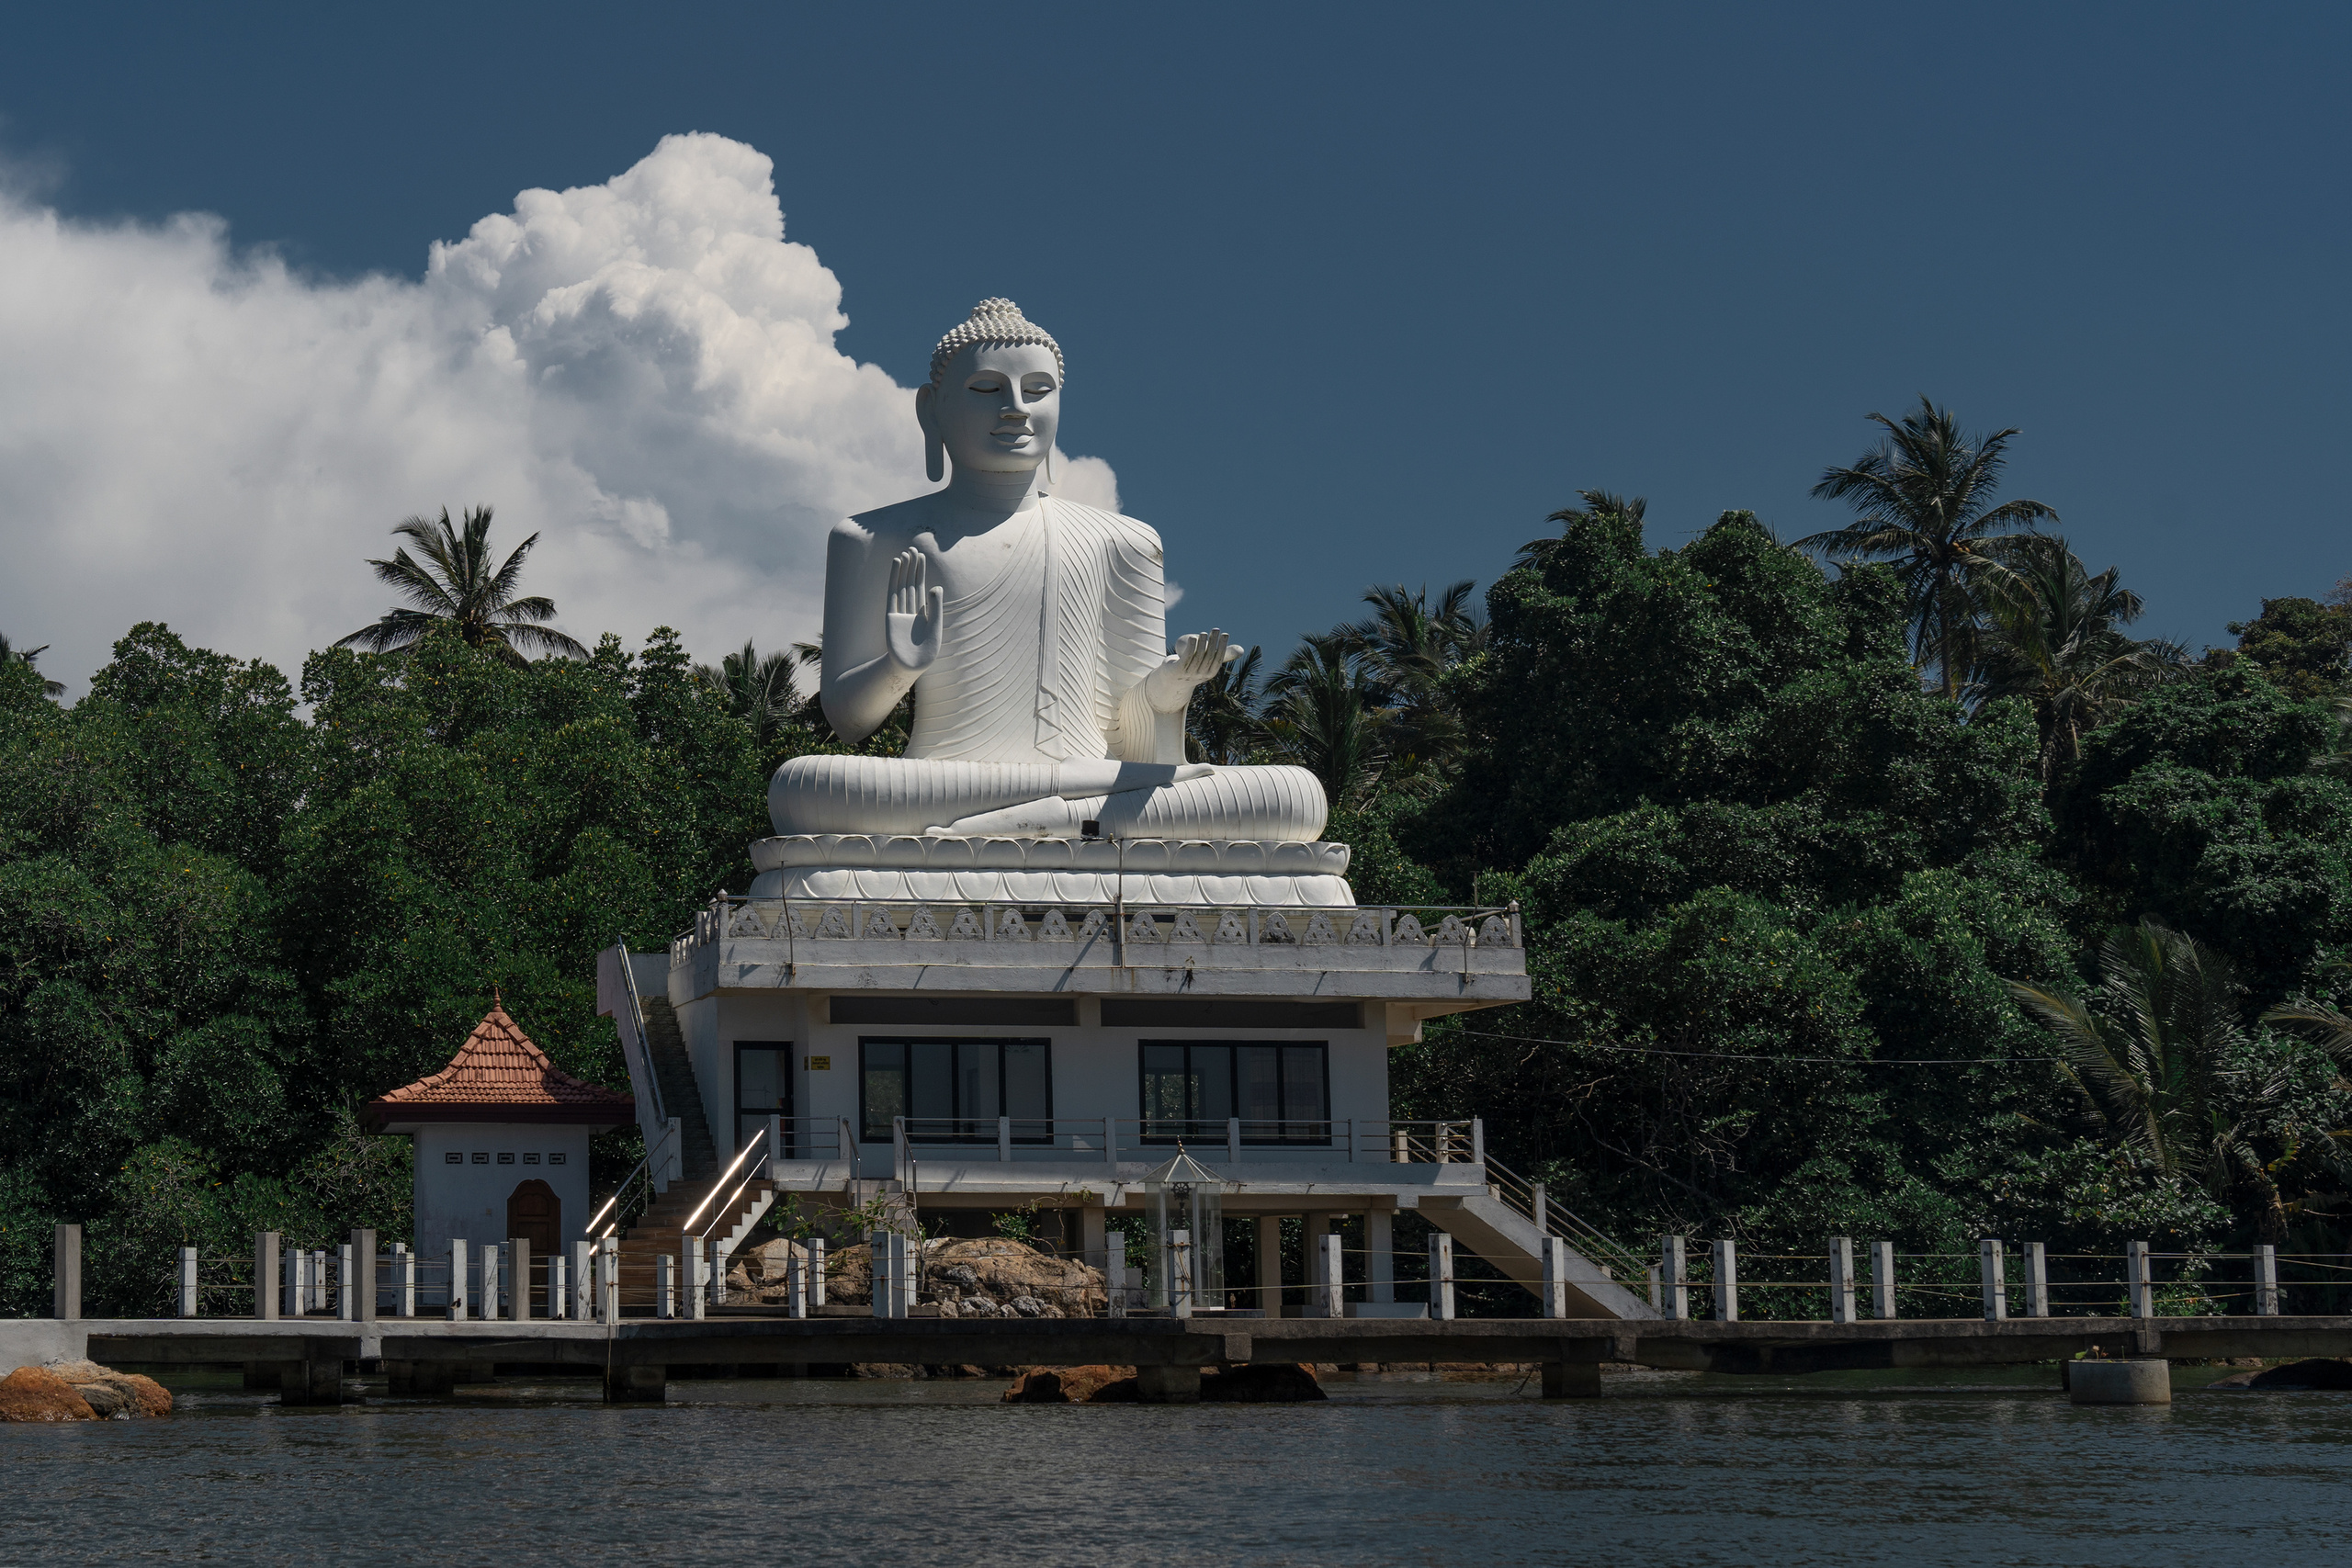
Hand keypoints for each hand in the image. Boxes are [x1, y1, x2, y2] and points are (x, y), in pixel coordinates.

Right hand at [884, 547, 943, 671]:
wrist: (911, 666)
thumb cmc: (926, 651)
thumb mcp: (935, 626)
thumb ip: (936, 607)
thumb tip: (936, 586)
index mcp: (924, 613)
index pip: (921, 587)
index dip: (921, 572)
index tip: (921, 556)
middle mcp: (911, 610)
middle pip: (911, 584)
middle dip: (912, 567)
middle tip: (912, 548)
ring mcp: (900, 612)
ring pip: (901, 586)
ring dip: (903, 570)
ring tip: (904, 554)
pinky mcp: (890, 616)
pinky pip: (892, 594)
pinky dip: (894, 580)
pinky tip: (896, 567)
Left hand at [1141, 628, 1241, 713]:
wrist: (1172, 679)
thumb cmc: (1193, 667)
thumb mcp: (1207, 662)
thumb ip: (1221, 655)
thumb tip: (1240, 650)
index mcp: (1210, 673)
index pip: (1218, 659)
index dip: (1223, 646)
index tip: (1225, 634)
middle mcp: (1200, 675)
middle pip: (1208, 656)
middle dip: (1213, 642)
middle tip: (1216, 629)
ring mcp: (1189, 673)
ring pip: (1198, 657)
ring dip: (1202, 643)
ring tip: (1204, 633)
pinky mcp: (1178, 670)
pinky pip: (1186, 658)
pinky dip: (1190, 647)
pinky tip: (1193, 638)